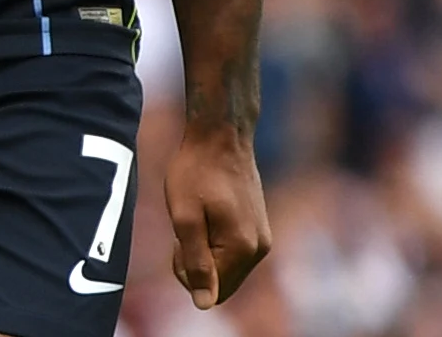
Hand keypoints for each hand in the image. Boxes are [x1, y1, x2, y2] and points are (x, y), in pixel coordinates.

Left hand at [167, 124, 269, 308]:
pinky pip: (232, 252)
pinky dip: (214, 241)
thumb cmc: (195, 172)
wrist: (220, 136)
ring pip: (226, 267)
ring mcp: (262, 237)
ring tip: (195, 218)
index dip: (186, 271)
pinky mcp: (259, 227)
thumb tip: (205, 305)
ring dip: (204, 251)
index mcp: (243, 249)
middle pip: (222, 282)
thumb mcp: (184, 217)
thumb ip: (195, 262)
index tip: (178, 239)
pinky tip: (206, 214)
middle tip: (184, 227)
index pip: (212, 291)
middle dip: (196, 264)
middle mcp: (260, 248)